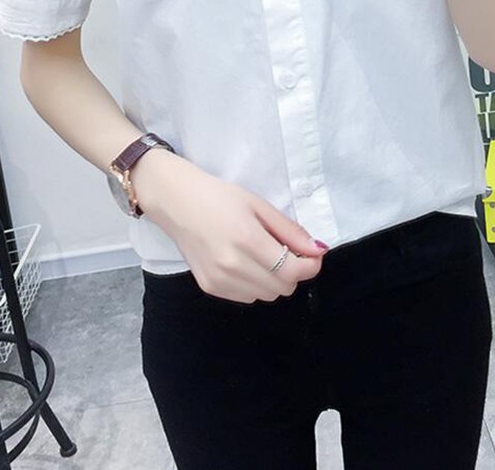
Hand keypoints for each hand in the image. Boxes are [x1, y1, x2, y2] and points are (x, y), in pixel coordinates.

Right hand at [132, 149, 329, 303]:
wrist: (176, 202)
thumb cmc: (219, 197)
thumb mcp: (259, 205)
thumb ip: (290, 231)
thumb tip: (317, 251)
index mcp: (247, 240)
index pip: (293, 271)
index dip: (310, 265)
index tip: (312, 254)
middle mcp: (232, 266)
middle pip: (283, 287)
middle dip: (292, 271)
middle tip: (285, 249)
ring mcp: (219, 280)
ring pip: (267, 295)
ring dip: (274, 280)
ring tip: (261, 254)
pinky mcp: (210, 288)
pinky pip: (247, 297)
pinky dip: (255, 284)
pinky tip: (244, 263)